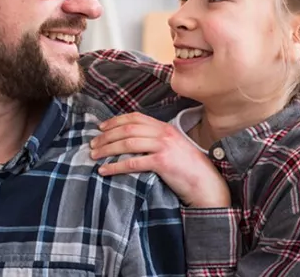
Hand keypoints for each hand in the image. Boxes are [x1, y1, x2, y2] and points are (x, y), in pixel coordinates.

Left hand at [90, 113, 229, 207]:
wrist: (206, 182)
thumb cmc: (189, 168)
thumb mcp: (175, 146)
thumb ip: (157, 140)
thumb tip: (133, 142)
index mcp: (165, 127)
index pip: (135, 117)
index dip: (115, 121)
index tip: (101, 128)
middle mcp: (163, 134)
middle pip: (128, 129)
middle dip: (106, 136)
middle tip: (92, 144)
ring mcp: (163, 147)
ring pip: (128, 143)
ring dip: (107, 149)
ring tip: (94, 156)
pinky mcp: (162, 163)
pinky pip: (133, 163)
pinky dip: (115, 166)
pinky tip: (105, 170)